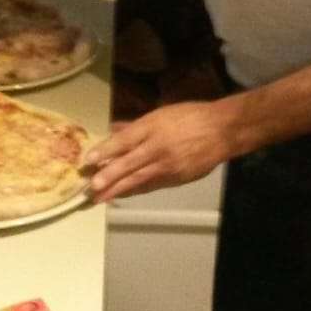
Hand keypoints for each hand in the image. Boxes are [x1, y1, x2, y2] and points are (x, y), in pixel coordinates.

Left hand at [83, 100, 236, 202]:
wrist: (222, 131)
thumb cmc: (190, 117)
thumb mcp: (161, 113)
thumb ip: (136, 126)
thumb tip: (113, 130)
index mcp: (153, 126)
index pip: (124, 140)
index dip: (105, 150)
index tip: (88, 160)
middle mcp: (158, 147)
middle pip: (129, 164)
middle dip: (108, 177)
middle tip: (90, 187)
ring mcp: (168, 165)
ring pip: (139, 179)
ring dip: (118, 189)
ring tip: (100, 197)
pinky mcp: (177, 178)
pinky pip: (152, 185)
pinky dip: (136, 190)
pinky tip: (123, 195)